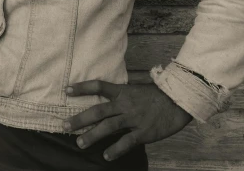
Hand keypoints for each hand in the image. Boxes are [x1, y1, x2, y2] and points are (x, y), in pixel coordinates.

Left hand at [63, 81, 192, 160]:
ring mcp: (134, 118)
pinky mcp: (144, 132)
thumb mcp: (137, 90)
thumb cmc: (157, 96)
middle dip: (80, 118)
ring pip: (109, 127)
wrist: (179, 101)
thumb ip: (122, 95)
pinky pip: (127, 142)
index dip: (82, 87)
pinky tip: (106, 156)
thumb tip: (108, 99)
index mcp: (123, 91)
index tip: (67, 89)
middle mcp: (125, 104)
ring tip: (80, 143)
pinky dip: (116, 149)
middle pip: (98, 111)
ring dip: (92, 135)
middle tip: (64, 125)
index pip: (99, 86)